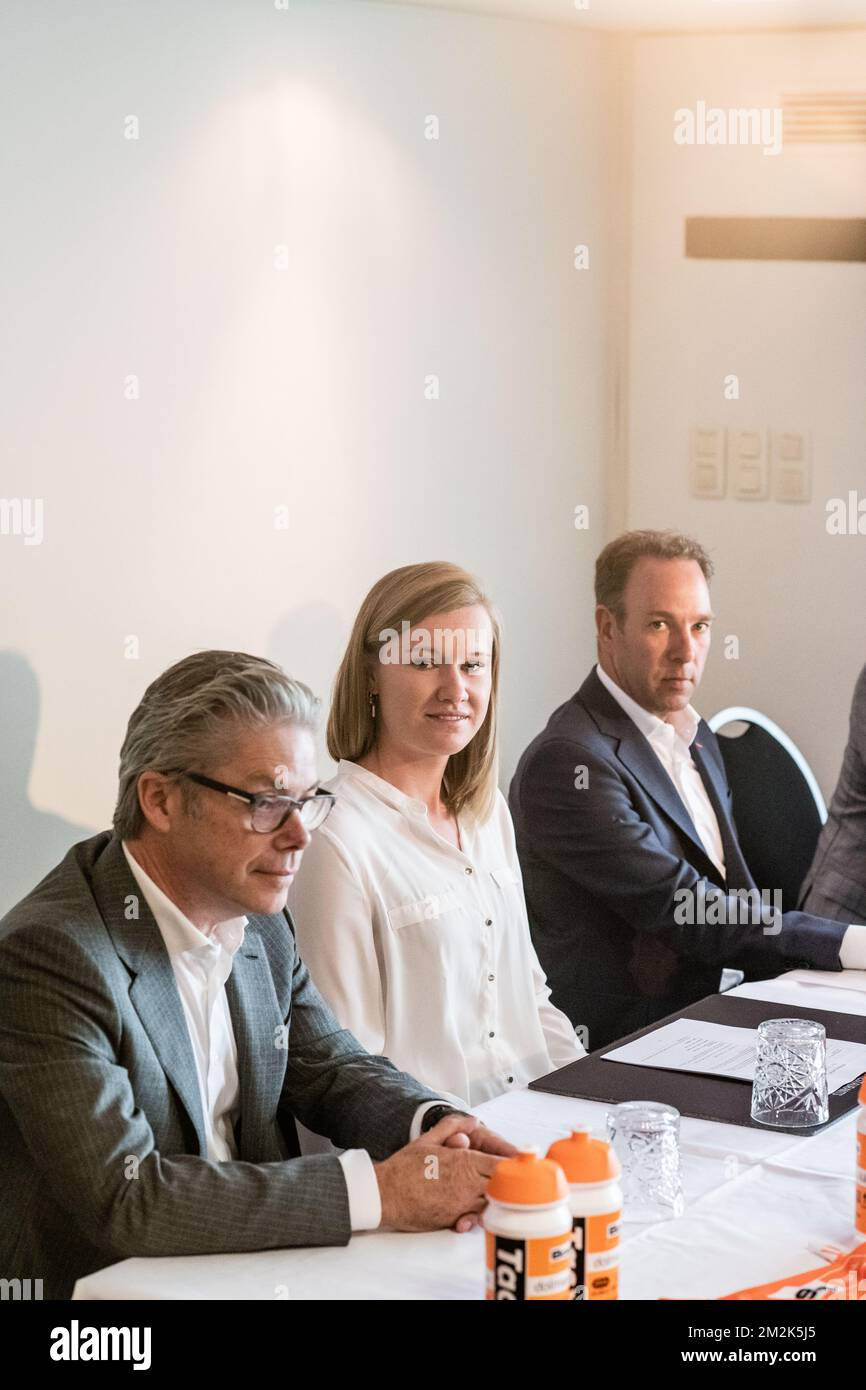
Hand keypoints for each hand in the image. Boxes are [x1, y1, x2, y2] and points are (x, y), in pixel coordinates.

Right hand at [373, 1113, 516, 1235]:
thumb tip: (471, 1119)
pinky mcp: (452, 1221)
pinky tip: (476, 1209)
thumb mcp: (427, 1140)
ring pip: (491, 1205)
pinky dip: (479, 1215)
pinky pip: (475, 1219)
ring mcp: (461, 1206)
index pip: (501, 1165)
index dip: (513, 1165)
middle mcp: (467, 1186)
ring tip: (494, 1193)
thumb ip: (452, 1126)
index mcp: (464, 1163)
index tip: (520, 1164)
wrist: (384, 1194)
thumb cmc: (403, 1167)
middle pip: (502, 1187)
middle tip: (514, 1180)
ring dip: (494, 1199)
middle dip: (509, 1184)